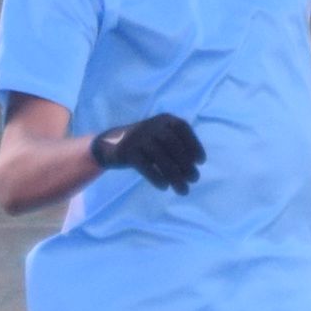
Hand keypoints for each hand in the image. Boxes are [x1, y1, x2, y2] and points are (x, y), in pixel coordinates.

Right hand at [89, 113, 204, 192]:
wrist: (110, 145)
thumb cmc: (144, 145)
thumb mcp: (161, 139)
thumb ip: (176, 150)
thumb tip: (193, 172)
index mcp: (163, 120)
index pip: (182, 128)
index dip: (194, 144)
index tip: (200, 162)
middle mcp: (151, 125)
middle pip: (173, 144)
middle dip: (186, 163)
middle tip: (194, 179)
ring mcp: (138, 138)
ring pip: (160, 157)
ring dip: (175, 175)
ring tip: (183, 190)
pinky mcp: (127, 151)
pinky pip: (145, 166)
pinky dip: (156, 177)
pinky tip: (164, 187)